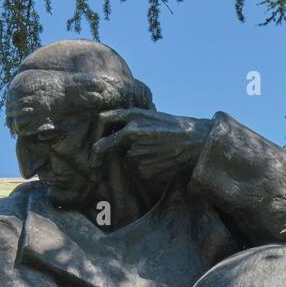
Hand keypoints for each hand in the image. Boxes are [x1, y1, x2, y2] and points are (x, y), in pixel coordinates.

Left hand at [92, 108, 212, 181]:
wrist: (193, 141)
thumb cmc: (171, 128)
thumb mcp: (149, 116)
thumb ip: (130, 120)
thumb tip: (107, 129)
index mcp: (132, 115)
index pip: (103, 121)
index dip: (96, 132)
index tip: (92, 141)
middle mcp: (130, 131)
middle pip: (107, 145)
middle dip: (99, 154)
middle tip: (94, 165)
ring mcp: (136, 150)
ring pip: (124, 160)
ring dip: (132, 159)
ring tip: (153, 153)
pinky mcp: (142, 167)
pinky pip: (136, 171)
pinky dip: (143, 169)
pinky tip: (158, 161)